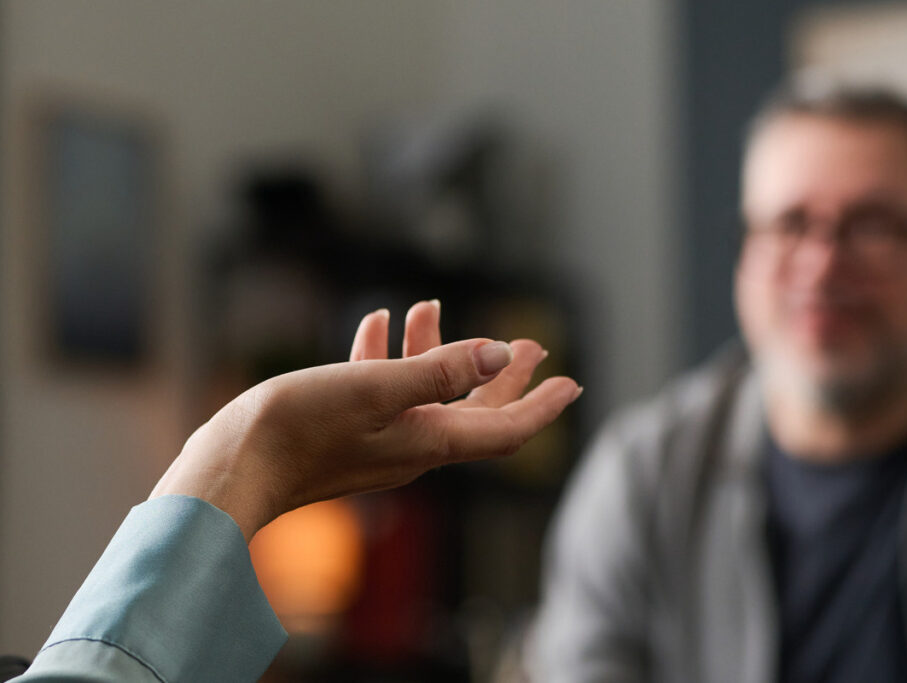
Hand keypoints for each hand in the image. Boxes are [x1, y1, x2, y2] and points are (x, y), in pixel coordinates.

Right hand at [150, 301, 579, 539]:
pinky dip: (389, 358)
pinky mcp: (344, 432)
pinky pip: (381, 391)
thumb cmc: (297, 429)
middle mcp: (410, 447)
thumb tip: (500, 354)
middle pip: (475, 410)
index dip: (541, 405)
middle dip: (504, 376)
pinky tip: (377, 324)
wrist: (228, 473)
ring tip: (432, 308)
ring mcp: (377, 441)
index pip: (504, 428)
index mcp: (428, 440)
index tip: (572, 382)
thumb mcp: (375, 390)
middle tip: (532, 346)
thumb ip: (439, 371)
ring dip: (439, 352)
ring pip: (425, 393)